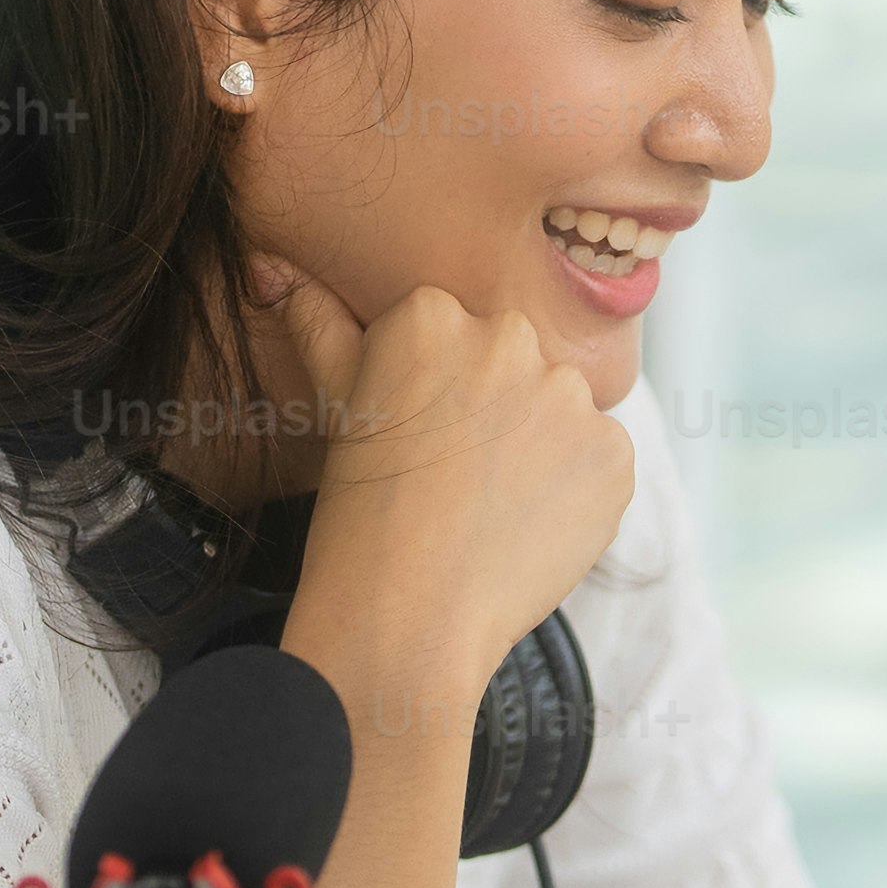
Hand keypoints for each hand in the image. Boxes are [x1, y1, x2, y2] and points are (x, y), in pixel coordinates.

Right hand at [253, 261, 630, 700]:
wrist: (406, 616)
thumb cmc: (360, 515)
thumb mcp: (335, 406)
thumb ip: (320, 325)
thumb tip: (273, 271)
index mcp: (433, 312)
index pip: (455, 330)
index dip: (439, 390)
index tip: (421, 435)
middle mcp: (509, 337)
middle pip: (516, 359)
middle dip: (495, 407)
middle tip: (457, 474)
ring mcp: (570, 397)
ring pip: (562, 408)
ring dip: (540, 446)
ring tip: (491, 504)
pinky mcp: (614, 453)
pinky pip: (600, 459)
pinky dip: (576, 490)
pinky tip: (528, 524)